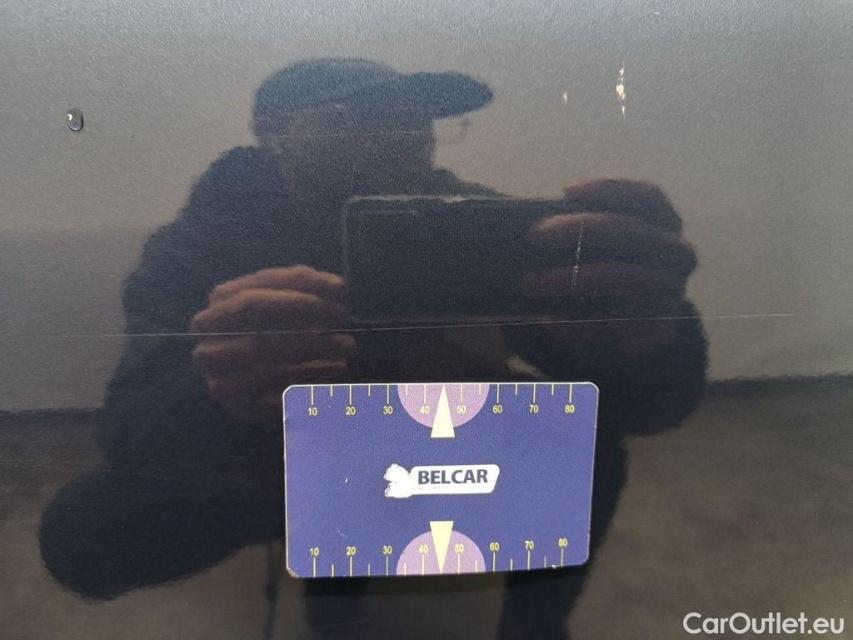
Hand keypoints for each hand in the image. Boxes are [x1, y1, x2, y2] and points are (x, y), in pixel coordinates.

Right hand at [190, 266, 355, 421]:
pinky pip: (274, 401)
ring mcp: (219, 381)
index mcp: (217, 308)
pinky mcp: (238, 408)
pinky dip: (309, 386)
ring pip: (267, 374)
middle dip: (309, 338)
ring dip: (313, 364)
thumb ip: (307, 283)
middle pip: (258, 343)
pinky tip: (335, 372)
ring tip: (346, 351)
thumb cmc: (276, 315)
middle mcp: (208, 346)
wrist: (253, 361)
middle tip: (348, 334)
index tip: (340, 298)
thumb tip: (337, 287)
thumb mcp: (286, 290)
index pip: (252, 302)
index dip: (298, 301)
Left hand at [522, 179, 696, 355]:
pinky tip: (549, 322)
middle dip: (578, 228)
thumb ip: (580, 229)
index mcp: (665, 223)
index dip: (609, 189)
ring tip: (529, 283)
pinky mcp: (658, 328)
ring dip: (571, 277)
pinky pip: (615, 323)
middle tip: (533, 235)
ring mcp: (671, 291)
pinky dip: (578, 323)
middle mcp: (677, 253)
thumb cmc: (604, 269)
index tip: (565, 191)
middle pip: (630, 231)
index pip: (646, 197)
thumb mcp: (600, 245)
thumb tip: (531, 223)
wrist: (630, 327)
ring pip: (622, 275)